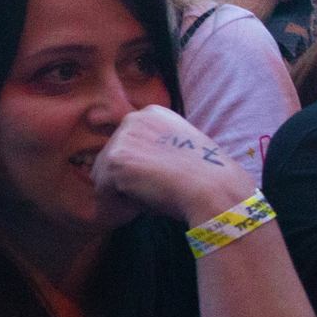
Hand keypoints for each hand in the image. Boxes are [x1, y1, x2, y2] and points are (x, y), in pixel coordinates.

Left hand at [92, 105, 258, 225]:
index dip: (140, 164)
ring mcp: (122, 138)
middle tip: (155, 189)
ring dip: (122, 189)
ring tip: (152, 194)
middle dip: (126, 176)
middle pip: (110, 155)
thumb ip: (157, 147)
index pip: (127, 142)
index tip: (158, 177)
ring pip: (103, 173)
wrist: (213, 187)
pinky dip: (119, 203)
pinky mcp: (115, 160)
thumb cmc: (206, 176)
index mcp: (153, 113)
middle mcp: (134, 119)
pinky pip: (103, 190)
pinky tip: (144, 201)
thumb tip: (137, 168)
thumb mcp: (182, 146)